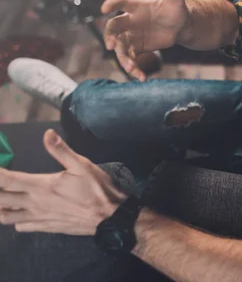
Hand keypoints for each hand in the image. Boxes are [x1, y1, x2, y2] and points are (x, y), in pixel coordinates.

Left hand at [0, 130, 127, 234]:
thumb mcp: (82, 165)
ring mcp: (38, 217)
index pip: (7, 180)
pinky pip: (20, 226)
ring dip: (0, 207)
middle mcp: (34, 203)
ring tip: (3, 199)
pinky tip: (20, 213)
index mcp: (41, 186)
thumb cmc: (96, 189)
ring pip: (5, 217)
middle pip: (1, 199)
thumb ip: (61, 150)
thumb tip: (47, 134)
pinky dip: (15, 220)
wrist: (109, 216)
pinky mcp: (45, 227)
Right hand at [101, 0, 188, 80]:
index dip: (112, 3)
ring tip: (133, 69)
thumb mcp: (176, 0)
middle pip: (114, 27)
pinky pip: (131, 58)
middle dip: (110, 36)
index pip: (122, 2)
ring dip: (123, 59)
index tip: (104, 8)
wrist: (180, 26)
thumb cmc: (175, 10)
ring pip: (121, 47)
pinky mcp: (137, 47)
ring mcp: (132, 35)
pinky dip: (134, 68)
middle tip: (112, 46)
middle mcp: (131, 20)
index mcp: (138, 6)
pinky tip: (142, 77)